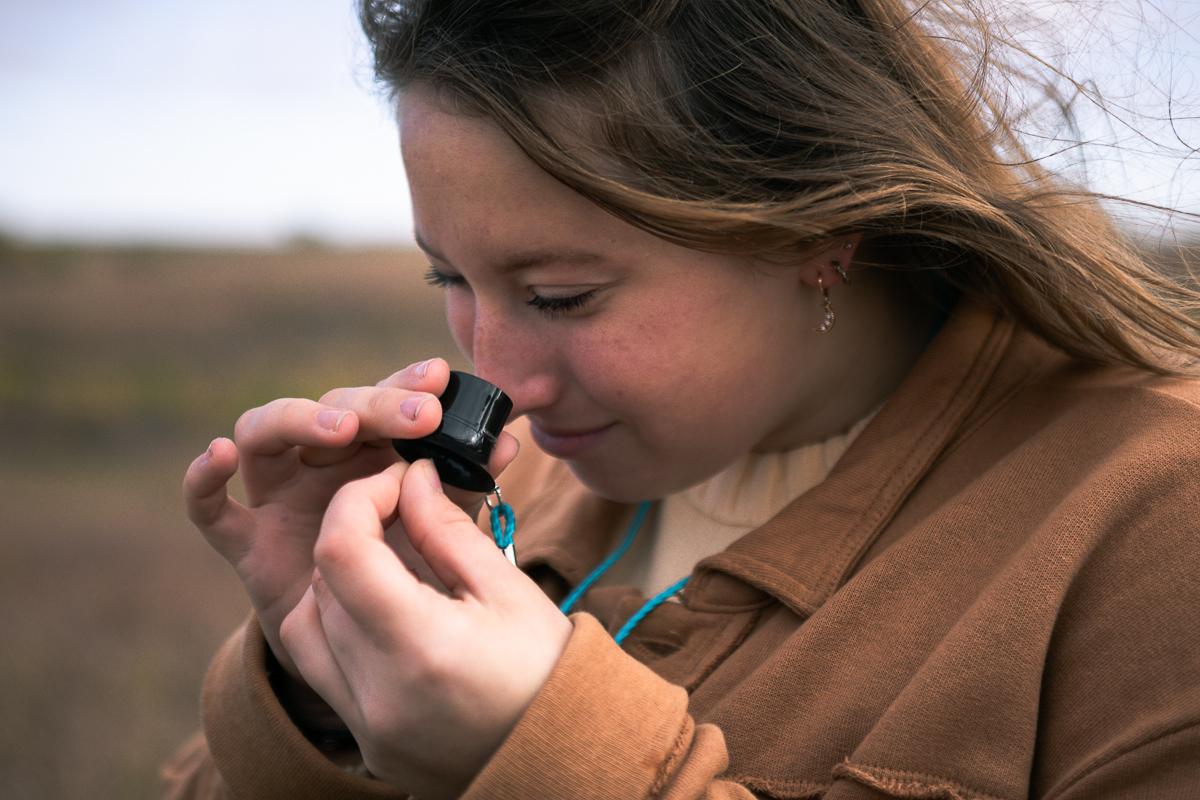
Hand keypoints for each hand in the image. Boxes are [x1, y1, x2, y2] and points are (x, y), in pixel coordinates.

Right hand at [181, 358, 519, 683]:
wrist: (367, 640)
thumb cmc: (406, 565)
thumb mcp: (442, 523)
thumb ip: (465, 484)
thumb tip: (509, 443)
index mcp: (372, 447)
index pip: (383, 400)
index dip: (405, 385)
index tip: (438, 379)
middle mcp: (320, 459)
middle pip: (331, 410)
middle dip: (374, 405)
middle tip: (417, 415)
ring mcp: (279, 495)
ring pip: (264, 434)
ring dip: (298, 420)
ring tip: (340, 429)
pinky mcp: (247, 542)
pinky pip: (209, 509)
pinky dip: (203, 480)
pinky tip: (217, 455)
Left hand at [280, 459, 572, 799]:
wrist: (563, 757)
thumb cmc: (548, 671)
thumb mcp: (509, 590)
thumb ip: (449, 531)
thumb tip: (412, 480)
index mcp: (420, 647)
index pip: (342, 550)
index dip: (361, 499)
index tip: (399, 482)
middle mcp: (378, 691)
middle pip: (323, 582)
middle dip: (355, 531)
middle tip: (405, 513)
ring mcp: (365, 723)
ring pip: (306, 624)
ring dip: (337, 580)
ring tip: (393, 568)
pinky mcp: (364, 739)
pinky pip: (319, 668)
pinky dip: (335, 627)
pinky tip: (382, 613)